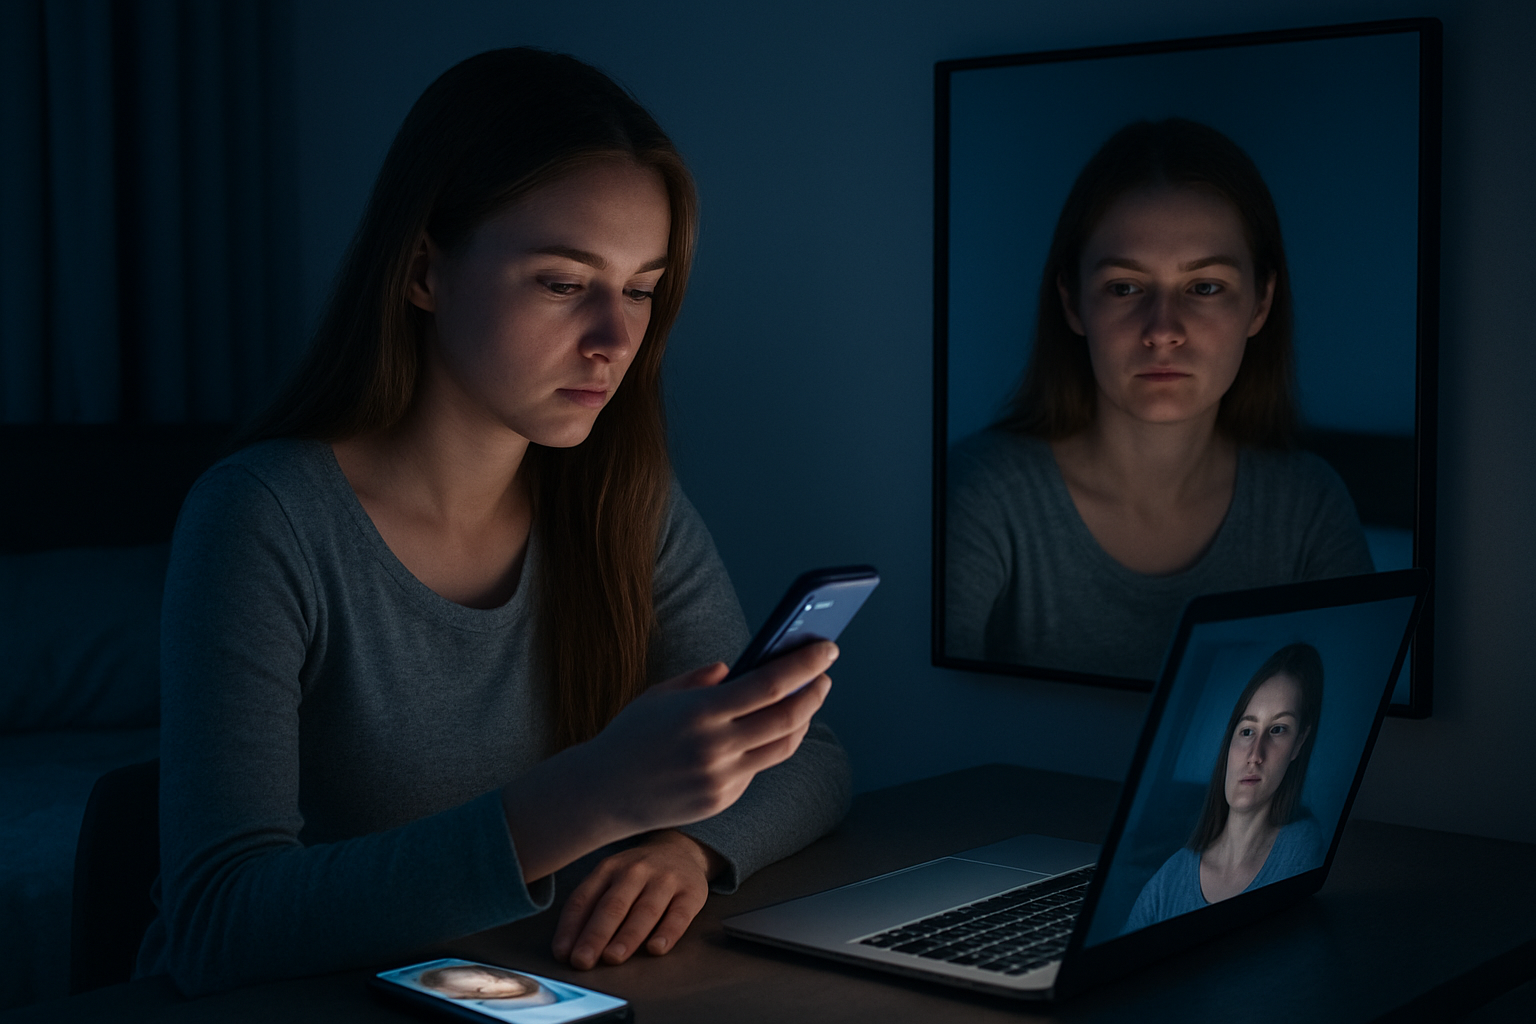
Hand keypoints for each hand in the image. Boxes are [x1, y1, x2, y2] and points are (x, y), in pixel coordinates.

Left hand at [552, 831, 723, 968]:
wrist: (681, 850)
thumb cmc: (637, 875)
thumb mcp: (610, 878)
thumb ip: (591, 907)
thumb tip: (568, 947)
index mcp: (608, 869)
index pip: (584, 898)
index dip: (571, 927)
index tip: (563, 953)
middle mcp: (635, 871)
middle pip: (613, 906)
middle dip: (595, 935)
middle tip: (583, 960)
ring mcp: (664, 880)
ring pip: (644, 911)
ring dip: (627, 936)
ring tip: (613, 957)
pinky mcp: (691, 892)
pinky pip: (679, 914)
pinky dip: (668, 932)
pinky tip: (656, 949)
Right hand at [587, 640, 837, 831]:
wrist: (601, 792)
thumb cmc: (632, 734)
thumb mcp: (661, 694)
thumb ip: (704, 679)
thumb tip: (742, 668)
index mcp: (701, 712)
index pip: (769, 684)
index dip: (804, 665)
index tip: (827, 649)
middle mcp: (715, 748)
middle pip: (788, 718)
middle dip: (814, 692)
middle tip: (824, 675)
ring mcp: (721, 778)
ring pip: (782, 747)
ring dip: (802, 721)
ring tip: (805, 701)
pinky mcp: (721, 799)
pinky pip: (757, 767)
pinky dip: (767, 745)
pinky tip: (768, 730)